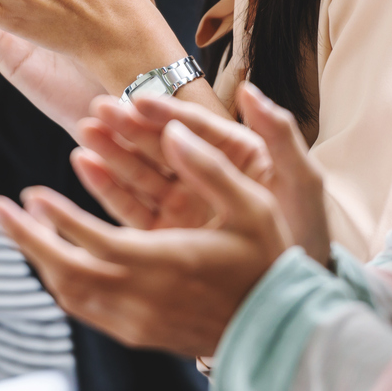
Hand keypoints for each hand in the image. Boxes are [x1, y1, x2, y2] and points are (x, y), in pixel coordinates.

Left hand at [0, 118, 292, 355]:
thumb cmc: (269, 261)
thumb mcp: (253, 205)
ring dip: (39, 258)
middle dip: (26, 238)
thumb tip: (172, 131)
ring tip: (18, 226)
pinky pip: (85, 310)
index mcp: (166, 262)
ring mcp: (137, 322)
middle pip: (65, 269)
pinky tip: (52, 258)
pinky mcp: (138, 334)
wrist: (282, 329)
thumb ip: (210, 167)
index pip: (93, 240)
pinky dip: (61, 282)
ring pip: (70, 293)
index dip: (57, 218)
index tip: (29, 193)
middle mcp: (143, 297)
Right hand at [74, 84, 330, 263]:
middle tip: (99, 110)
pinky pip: (131, 206)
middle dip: (129, 126)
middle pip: (162, 145)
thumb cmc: (306, 238)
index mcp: (239, 156)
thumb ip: (280, 134)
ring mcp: (184, 206)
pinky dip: (107, 186)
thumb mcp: (302, 184)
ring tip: (84, 131)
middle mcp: (207, 176)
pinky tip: (85, 165)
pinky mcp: (165, 234)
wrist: (295, 300)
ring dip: (112, 150)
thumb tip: (248, 90)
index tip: (136, 100)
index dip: (166, 113)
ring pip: (141, 171)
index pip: (197, 128)